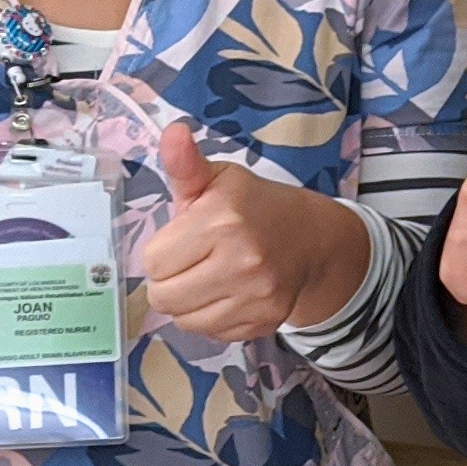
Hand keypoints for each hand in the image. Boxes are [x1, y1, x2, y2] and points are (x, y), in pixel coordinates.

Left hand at [142, 124, 368, 345]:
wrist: (313, 238)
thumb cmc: (252, 206)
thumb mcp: (219, 179)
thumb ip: (185, 164)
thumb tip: (172, 132)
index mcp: (221, 218)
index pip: (153, 261)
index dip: (163, 251)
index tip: (183, 241)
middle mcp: (241, 259)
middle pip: (164, 297)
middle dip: (170, 281)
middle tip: (191, 263)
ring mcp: (256, 295)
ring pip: (184, 321)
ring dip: (188, 303)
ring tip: (208, 279)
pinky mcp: (265, 321)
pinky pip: (211, 334)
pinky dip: (211, 318)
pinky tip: (227, 295)